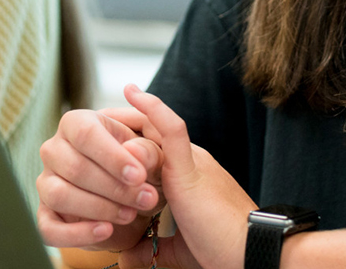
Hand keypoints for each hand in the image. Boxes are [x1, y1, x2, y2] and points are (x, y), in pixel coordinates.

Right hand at [37, 103, 165, 250]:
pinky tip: (105, 231)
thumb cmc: (140, 169)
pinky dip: (77, 233)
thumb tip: (134, 152)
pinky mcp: (45, 215)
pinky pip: (48, 228)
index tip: (139, 176)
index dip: (112, 156)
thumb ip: (149, 151)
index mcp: (77, 123)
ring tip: (130, 214)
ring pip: (59, 195)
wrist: (135, 203)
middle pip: (74, 167)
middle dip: (114, 187)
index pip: (85, 133)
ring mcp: (46, 183)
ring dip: (99, 208)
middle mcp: (54, 149)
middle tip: (146, 199)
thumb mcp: (153, 157)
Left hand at [114, 85, 255, 268]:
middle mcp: (191, 162)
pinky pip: (171, 129)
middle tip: (94, 123)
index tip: (103, 143)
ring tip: (99, 116)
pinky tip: (133, 93)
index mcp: (188, 177)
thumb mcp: (180, 248)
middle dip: (120, 129)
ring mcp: (192, 161)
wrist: (252, 254)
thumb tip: (128, 257)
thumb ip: (154, 248)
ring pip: (152, 132)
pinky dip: (153, 110)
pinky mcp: (190, 168)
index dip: (129, 144)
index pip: (155, 149)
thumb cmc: (223, 250)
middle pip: (149, 135)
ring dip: (125, 128)